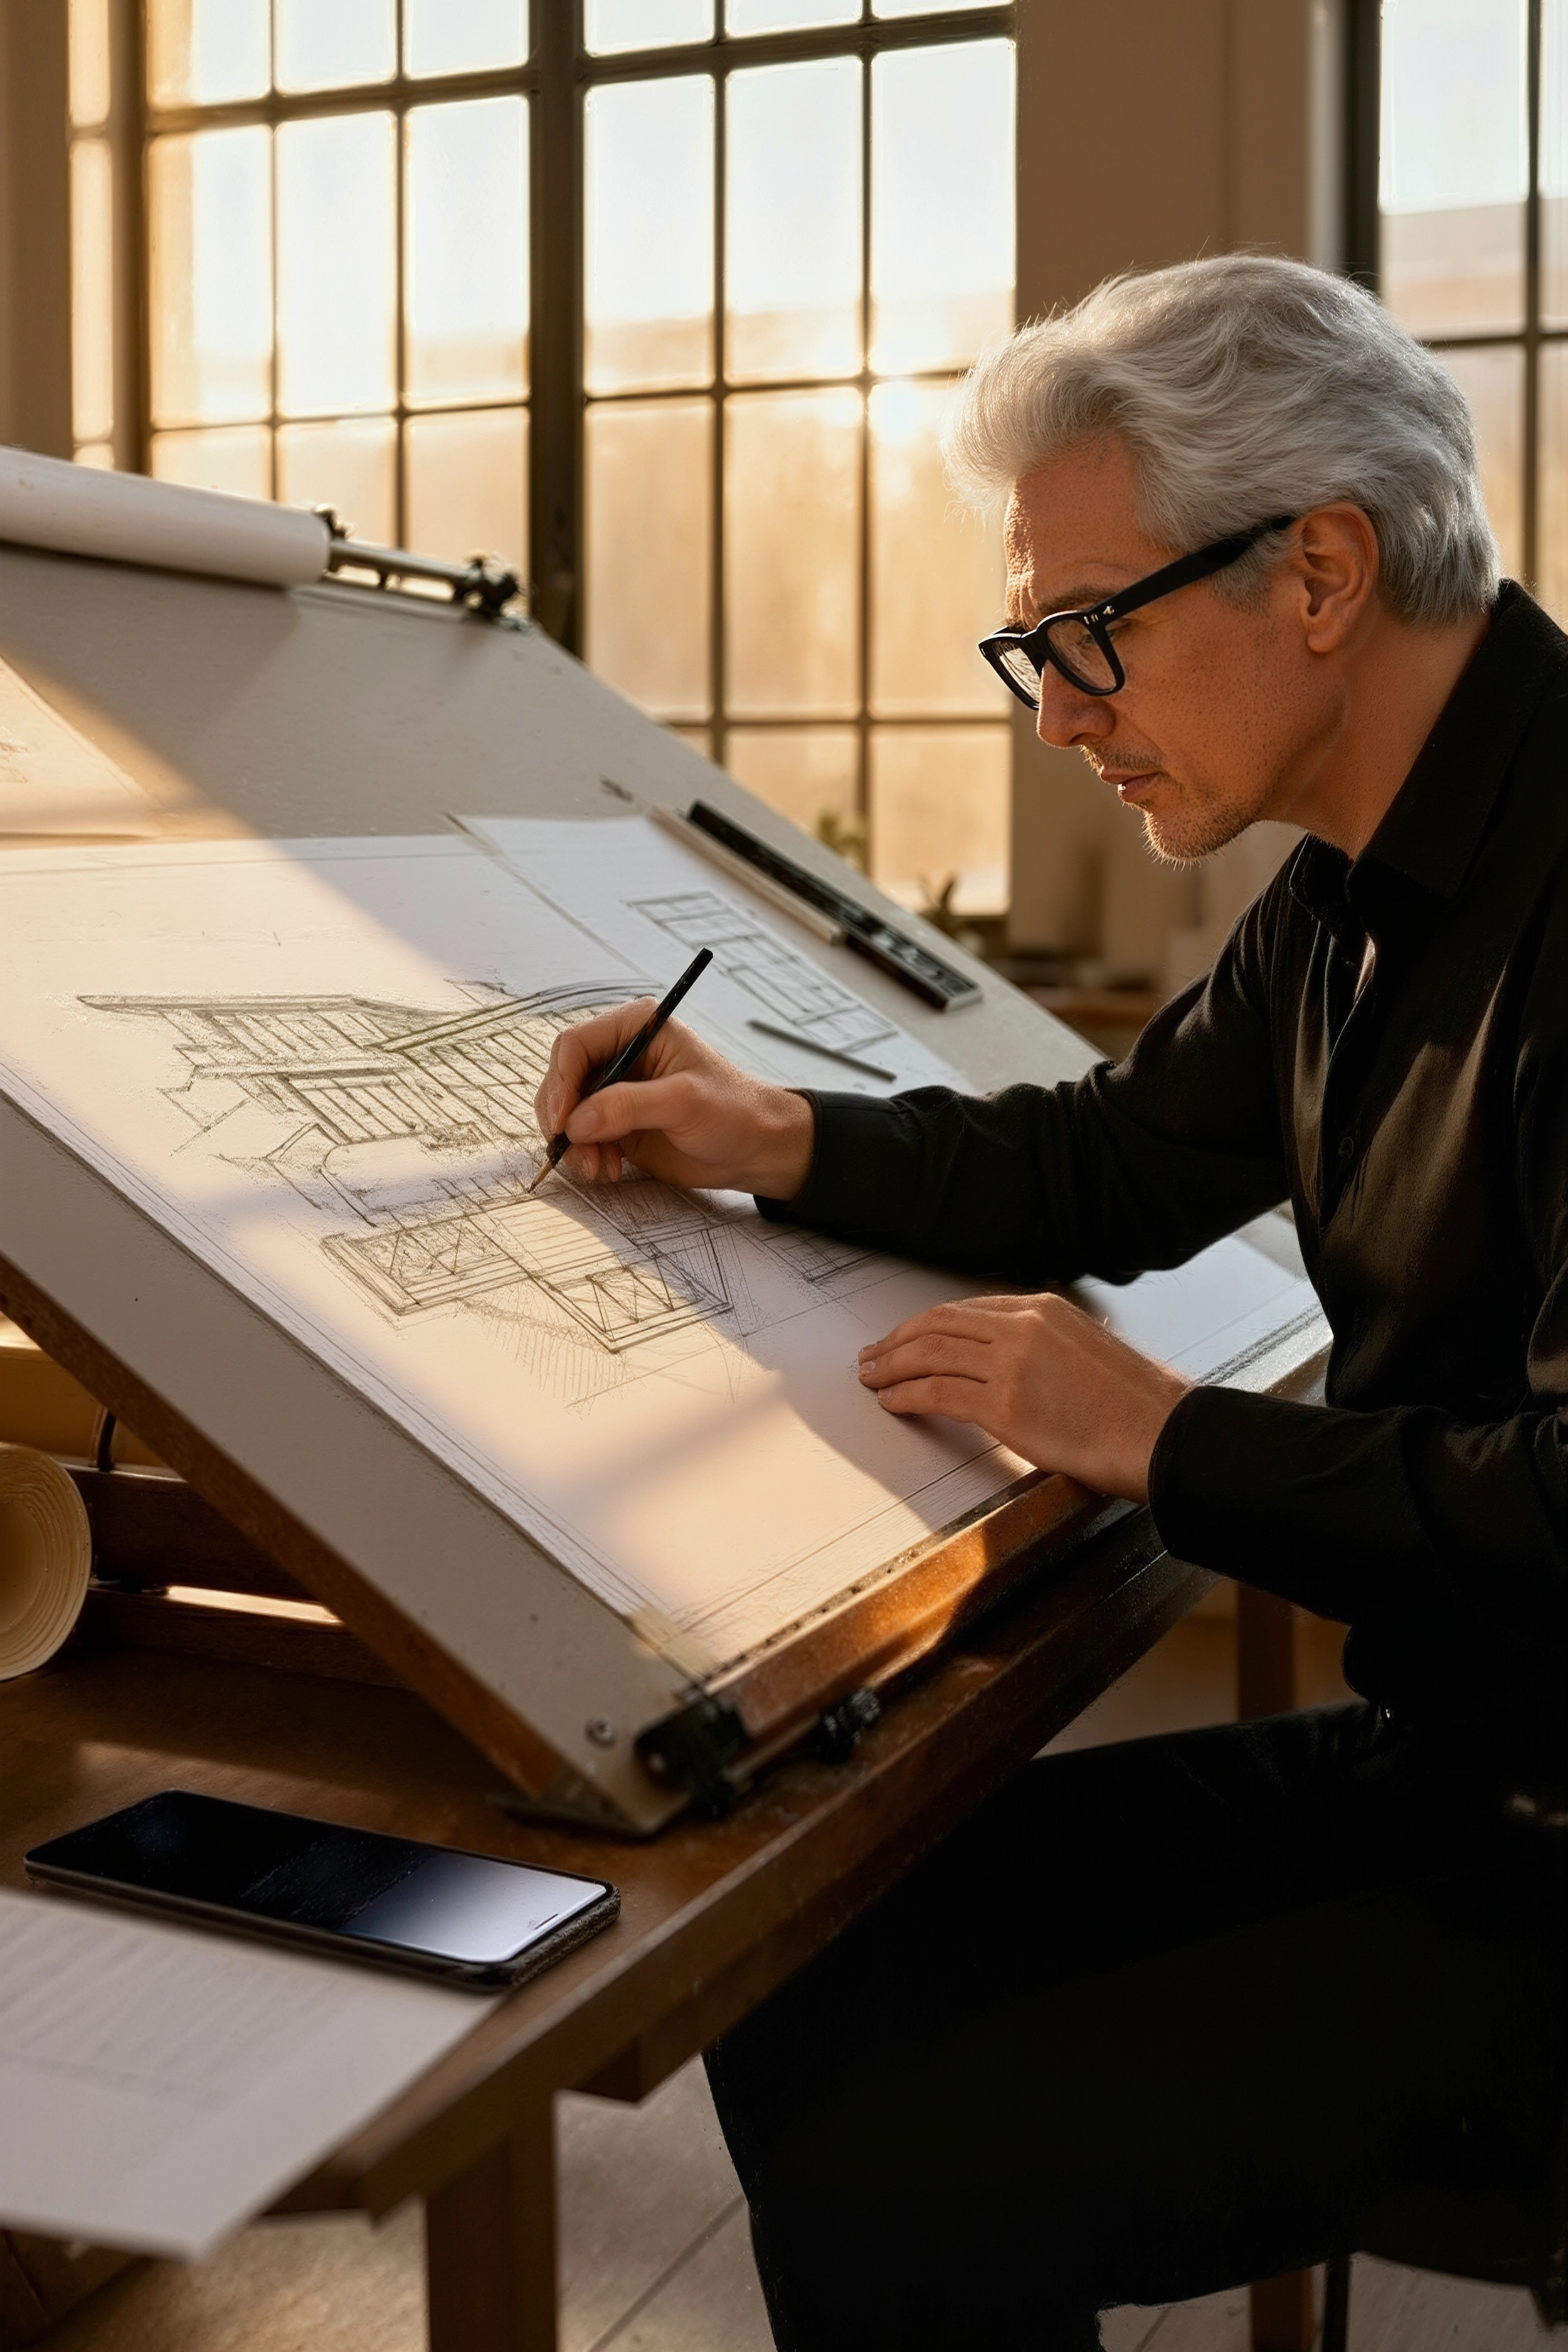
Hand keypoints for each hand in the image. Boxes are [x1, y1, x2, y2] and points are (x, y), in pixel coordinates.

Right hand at [534, 1001, 814, 1197]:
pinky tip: (608, 1170)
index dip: (562, 1082)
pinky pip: (581, 1135)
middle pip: (563, 1078)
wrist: (755, 1149)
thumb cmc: (734, 1112)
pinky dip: (585, 1155)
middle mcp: (621, 1053)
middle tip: (576, 1151)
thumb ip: (628, 1106)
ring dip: (574, 1143)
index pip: (576, 1045)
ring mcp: (616, 1089)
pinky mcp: (617, 1121)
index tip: (563, 1121)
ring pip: (567, 1111)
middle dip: (564, 1119)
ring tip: (599, 1168)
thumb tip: (577, 1121)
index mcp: (638, 1028)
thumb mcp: (683, 1102)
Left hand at [857, 1291, 1189, 1502]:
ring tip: (872, 1378)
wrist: (1163, 1434)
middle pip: (939, 1324)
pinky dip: (906, 1395)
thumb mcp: (1089, 1351)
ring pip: (930, 1354)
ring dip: (891, 1366)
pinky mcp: (1005, 1405)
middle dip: (897, 1340)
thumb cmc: (1137, 1407)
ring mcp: (1012, 1364)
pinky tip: (893, 1402)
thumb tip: (1018, 1365)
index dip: (926, 1324)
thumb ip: (1048, 1348)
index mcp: (1044, 1310)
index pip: (966, 1309)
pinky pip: (937, 1392)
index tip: (906, 1337)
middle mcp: (1024, 1327)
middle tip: (874, 1356)